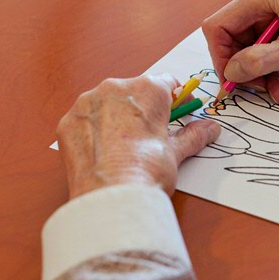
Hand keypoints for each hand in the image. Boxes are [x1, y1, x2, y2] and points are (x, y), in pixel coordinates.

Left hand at [57, 74, 220, 198]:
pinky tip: (104, 151)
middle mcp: (115, 87)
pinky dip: (95, 129)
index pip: (167, 82)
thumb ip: (193, 135)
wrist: (111, 197)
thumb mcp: (176, 152)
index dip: (177, 97)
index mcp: (146, 89)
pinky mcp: (67, 121)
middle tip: (153, 133)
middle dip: (146, 108)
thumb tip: (210, 129)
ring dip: (118, 116)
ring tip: (126, 145)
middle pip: (136, 91)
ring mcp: (87, 103)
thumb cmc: (146, 170)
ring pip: (108, 102)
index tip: (180, 110)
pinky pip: (86, 119)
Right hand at [202, 0, 278, 102]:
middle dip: (238, 68)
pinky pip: (259, 60)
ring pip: (243, 54)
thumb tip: (231, 72)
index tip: (230, 79)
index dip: (219, 54)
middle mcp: (262, 7)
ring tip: (270, 89)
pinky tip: (277, 88)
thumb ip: (260, 60)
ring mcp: (270, 23)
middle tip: (251, 87)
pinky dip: (264, 77)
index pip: (219, 26)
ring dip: (253, 76)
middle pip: (229, 42)